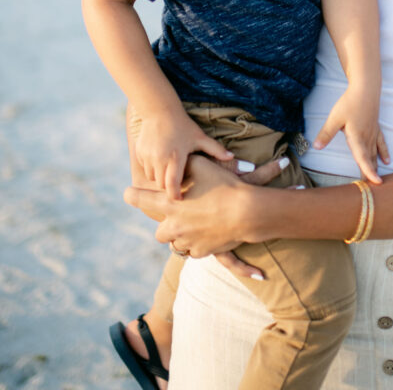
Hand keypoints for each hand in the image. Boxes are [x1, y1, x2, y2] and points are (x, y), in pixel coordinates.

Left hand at [124, 154, 283, 256]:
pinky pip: (192, 250)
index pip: (141, 199)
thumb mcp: (202, 165)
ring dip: (180, 236)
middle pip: (158, 232)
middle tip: (177, 216)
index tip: (128, 194)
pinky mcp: (201, 252)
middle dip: (165, 225)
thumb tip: (179, 161)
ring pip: (175, 243)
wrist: (245, 212)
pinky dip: (196, 244)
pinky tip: (207, 233)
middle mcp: (175, 225)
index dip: (132, 195)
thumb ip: (186, 165)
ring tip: (195, 225)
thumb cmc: (223, 185)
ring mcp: (187, 241)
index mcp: (170, 204)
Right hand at [135, 110, 233, 199]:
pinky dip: (151, 168)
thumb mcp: (199, 137)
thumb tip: (232, 157)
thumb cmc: (182, 124)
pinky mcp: (139, 153)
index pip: (172, 185)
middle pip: (161, 184)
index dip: (175, 195)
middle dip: (168, 187)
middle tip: (177, 183)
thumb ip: (215, 149)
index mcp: (175, 158)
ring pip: (151, 178)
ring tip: (169, 170)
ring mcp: (148, 156)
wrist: (159, 110)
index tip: (180, 198)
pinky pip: (144, 168)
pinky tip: (160, 160)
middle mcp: (159, 159)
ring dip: (159, 177)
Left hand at [313, 88, 389, 184]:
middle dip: (370, 175)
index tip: (376, 183)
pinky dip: (383, 153)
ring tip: (376, 181)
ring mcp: (373, 133)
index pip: (363, 158)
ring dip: (375, 167)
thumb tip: (316, 147)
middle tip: (372, 191)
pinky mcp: (376, 128)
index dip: (368, 171)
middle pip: (369, 160)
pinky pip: (381, 144)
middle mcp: (367, 138)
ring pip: (375, 154)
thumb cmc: (349, 103)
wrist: (365, 89)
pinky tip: (387, 161)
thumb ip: (326, 133)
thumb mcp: (334, 118)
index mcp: (357, 137)